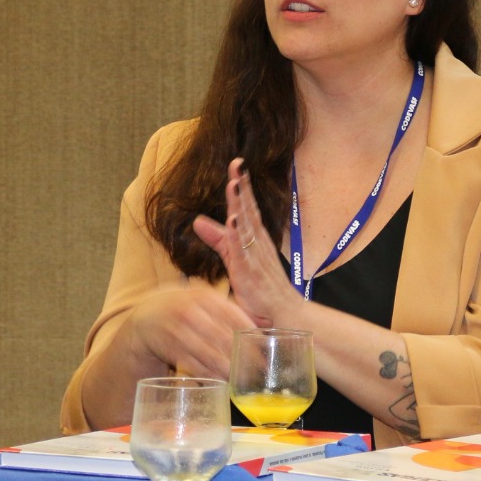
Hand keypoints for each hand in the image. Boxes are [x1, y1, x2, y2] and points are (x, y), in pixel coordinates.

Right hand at [126, 286, 253, 378]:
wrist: (146, 317)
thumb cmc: (183, 307)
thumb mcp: (203, 299)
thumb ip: (228, 310)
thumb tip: (263, 326)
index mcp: (204, 297)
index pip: (234, 316)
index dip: (251, 334)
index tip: (265, 349)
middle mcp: (191, 312)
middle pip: (224, 339)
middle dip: (244, 357)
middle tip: (260, 370)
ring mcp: (180, 332)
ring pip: (211, 356)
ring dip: (230, 370)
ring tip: (244, 379)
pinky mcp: (171, 351)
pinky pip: (196, 367)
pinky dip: (211, 376)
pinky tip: (224, 382)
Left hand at [192, 158, 304, 330]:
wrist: (282, 316)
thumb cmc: (261, 288)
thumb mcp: (234, 258)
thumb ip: (218, 239)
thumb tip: (198, 221)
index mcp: (254, 237)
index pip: (246, 206)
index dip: (241, 185)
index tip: (236, 164)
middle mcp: (256, 242)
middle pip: (248, 209)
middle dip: (242, 186)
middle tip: (237, 163)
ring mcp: (255, 256)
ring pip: (247, 225)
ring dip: (241, 204)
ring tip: (234, 183)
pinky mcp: (251, 272)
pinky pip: (243, 251)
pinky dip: (239, 235)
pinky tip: (234, 220)